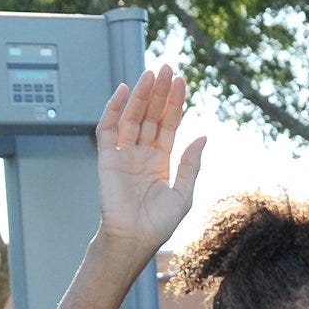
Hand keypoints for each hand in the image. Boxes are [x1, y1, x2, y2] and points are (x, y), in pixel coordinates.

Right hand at [95, 65, 206, 253]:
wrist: (133, 240)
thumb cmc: (158, 225)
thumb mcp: (183, 194)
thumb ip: (190, 164)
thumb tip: (202, 135)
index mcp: (161, 161)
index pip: (168, 124)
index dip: (175, 103)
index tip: (181, 81)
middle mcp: (142, 154)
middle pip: (151, 115)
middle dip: (159, 92)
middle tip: (167, 67)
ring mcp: (124, 155)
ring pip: (132, 117)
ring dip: (141, 94)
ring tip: (151, 74)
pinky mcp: (107, 158)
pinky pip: (108, 129)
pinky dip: (113, 109)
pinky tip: (124, 90)